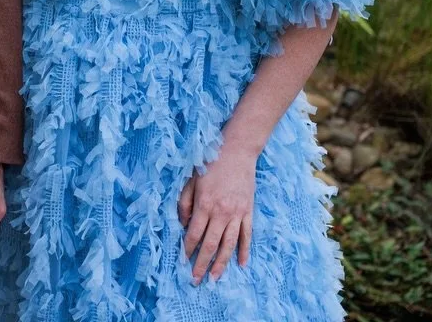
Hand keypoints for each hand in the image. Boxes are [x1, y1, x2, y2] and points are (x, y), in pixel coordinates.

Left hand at [178, 145, 255, 284]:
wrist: (237, 151)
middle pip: (210, 244)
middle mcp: (221, 212)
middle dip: (202, 264)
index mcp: (204, 204)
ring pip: (229, 245)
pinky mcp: (248, 212)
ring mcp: (237, 213)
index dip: (188, 249)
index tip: (183, 261)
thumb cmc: (210, 163)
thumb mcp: (191, 180)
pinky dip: (244, 251)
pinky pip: (246, 235)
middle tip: (195, 279)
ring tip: (215, 278)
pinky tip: (242, 264)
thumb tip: (184, 225)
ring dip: (221, 263)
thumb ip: (185, 203)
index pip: (194, 234)